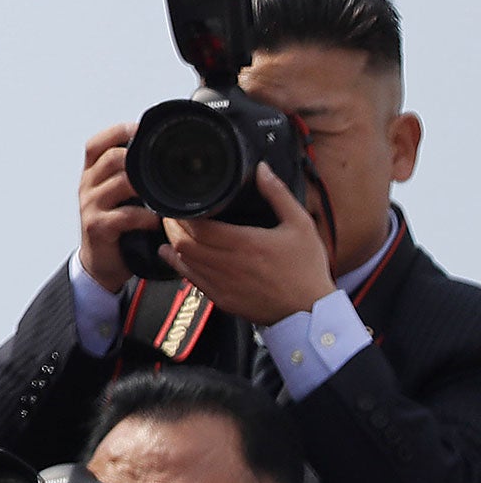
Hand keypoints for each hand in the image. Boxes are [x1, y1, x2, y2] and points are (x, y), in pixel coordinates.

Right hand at [78, 123, 154, 292]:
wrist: (100, 262)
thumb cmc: (115, 226)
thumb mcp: (117, 195)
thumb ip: (131, 175)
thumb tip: (162, 155)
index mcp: (93, 175)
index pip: (96, 144)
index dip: (117, 131)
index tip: (140, 128)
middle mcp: (88, 186)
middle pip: (109, 158)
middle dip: (135, 156)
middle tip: (158, 164)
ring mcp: (91, 206)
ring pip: (118, 183)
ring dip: (144, 185)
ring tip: (160, 193)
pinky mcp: (98, 227)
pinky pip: (124, 216)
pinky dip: (144, 216)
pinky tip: (155, 220)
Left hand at [160, 163, 336, 325]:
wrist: (311, 313)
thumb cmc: (307, 269)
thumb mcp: (300, 225)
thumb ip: (278, 195)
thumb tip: (261, 169)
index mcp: (246, 243)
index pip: (199, 227)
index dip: (182, 214)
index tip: (179, 204)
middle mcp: (230, 264)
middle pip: (185, 243)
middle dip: (172, 226)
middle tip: (170, 214)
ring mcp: (223, 284)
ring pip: (184, 262)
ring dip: (173, 244)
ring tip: (171, 230)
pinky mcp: (222, 300)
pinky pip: (192, 280)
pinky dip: (180, 265)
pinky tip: (176, 256)